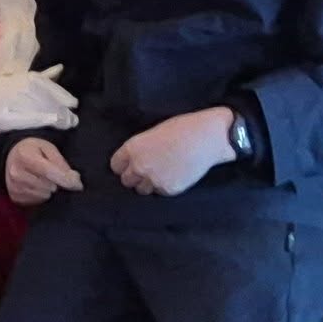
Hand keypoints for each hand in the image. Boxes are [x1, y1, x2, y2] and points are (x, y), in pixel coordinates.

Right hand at [0, 67, 77, 164]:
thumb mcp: (7, 95)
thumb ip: (31, 82)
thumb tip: (59, 68)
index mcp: (5, 80)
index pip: (35, 80)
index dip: (56, 90)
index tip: (73, 102)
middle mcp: (1, 86)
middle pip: (35, 90)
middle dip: (58, 102)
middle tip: (74, 117)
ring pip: (30, 102)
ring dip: (52, 112)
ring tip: (67, 123)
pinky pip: (19, 116)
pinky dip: (37, 118)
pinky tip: (50, 123)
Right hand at [5, 138, 81, 205]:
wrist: (12, 156)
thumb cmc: (34, 150)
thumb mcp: (48, 148)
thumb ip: (61, 162)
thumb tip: (74, 179)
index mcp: (25, 156)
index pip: (49, 172)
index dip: (66, 180)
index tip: (78, 185)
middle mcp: (16, 173)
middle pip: (48, 186)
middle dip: (57, 183)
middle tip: (57, 176)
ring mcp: (14, 186)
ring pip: (44, 196)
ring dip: (49, 190)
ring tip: (45, 180)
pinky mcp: (15, 197)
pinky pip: (37, 202)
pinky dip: (42, 195)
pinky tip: (38, 186)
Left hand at [111, 108, 237, 196]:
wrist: (206, 138)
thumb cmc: (182, 129)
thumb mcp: (153, 133)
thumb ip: (140, 149)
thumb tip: (134, 161)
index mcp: (133, 148)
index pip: (116, 166)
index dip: (123, 166)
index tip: (129, 166)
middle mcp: (139, 166)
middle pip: (126, 181)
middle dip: (135, 177)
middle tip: (147, 171)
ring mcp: (154, 179)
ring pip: (142, 189)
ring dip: (148, 184)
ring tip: (162, 173)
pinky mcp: (169, 189)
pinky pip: (160, 192)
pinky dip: (165, 186)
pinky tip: (174, 175)